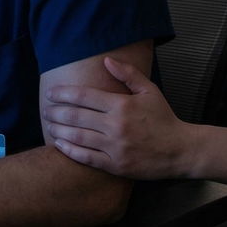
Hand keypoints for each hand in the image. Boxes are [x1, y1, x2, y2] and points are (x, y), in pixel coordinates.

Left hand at [42, 57, 191, 179]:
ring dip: (59, 130)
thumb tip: (106, 60)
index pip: (84, 96)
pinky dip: (70, 150)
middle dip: (56, 112)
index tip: (51, 93)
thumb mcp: (150, 91)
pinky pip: (86, 158)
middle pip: (76, 116)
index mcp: (122, 105)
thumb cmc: (164, 118)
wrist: (180, 150)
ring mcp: (114, 147)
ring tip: (50, 125)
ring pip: (77, 137)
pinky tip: (60, 145)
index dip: (64, 94)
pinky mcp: (115, 166)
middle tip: (46, 110)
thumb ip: (128, 74)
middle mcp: (115, 126)